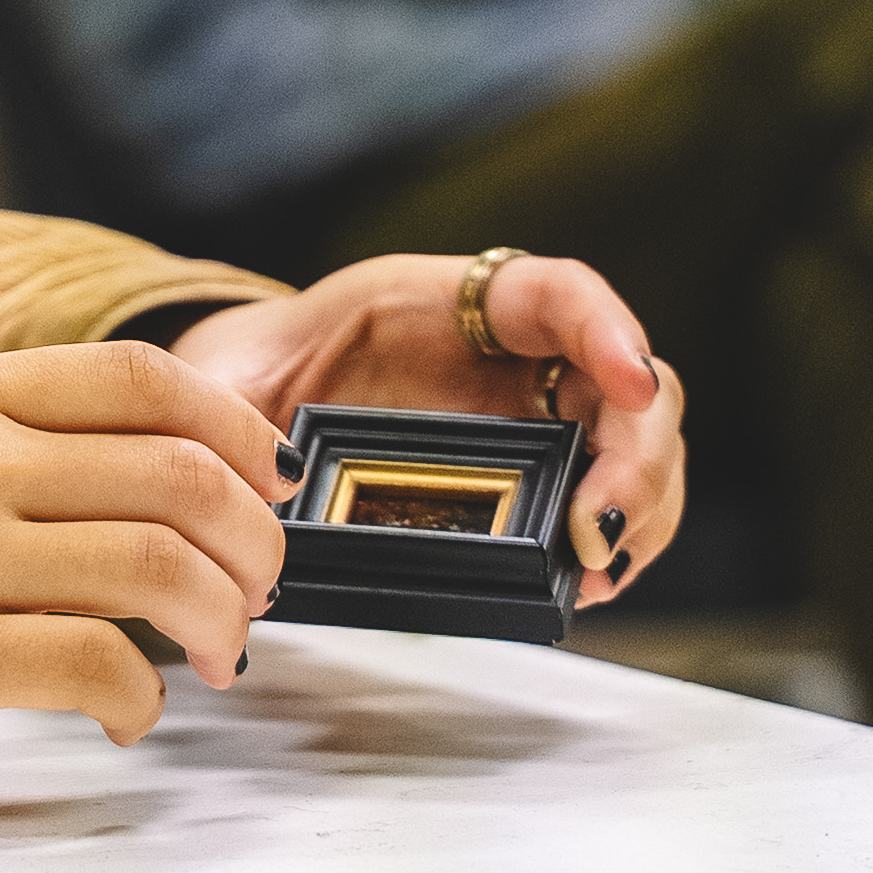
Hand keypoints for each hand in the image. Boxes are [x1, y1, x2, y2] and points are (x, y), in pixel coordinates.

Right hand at [0, 344, 290, 789]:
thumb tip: (122, 482)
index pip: (141, 379)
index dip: (235, 427)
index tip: (269, 477)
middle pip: (176, 470)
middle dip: (254, 537)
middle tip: (262, 588)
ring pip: (158, 564)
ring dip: (222, 618)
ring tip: (221, 657)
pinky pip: (94, 665)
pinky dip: (143, 698)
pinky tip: (131, 717)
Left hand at [170, 253, 683, 607]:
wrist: (268, 394)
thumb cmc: (266, 367)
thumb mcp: (238, 372)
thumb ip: (232, 408)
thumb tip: (240, 480)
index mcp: (448, 301)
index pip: (555, 292)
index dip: (605, 331)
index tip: (628, 382)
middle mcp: (519, 352)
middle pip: (632, 383)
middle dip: (637, 456)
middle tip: (593, 529)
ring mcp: (543, 413)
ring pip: (641, 446)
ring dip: (641, 509)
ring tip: (595, 571)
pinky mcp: (546, 472)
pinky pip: (613, 498)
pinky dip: (621, 539)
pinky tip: (589, 580)